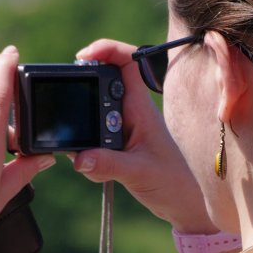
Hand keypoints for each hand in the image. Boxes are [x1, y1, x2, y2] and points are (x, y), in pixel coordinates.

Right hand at [72, 39, 216, 233]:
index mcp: (139, 108)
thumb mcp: (139, 173)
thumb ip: (109, 165)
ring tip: (80, 148)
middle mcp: (130, 112)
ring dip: (81, 127)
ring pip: (91, 110)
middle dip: (81, 91)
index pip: (127, 62)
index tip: (82, 56)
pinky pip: (90, 134)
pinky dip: (83, 148)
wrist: (183, 203)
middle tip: (68, 107)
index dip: (106, 49)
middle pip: (100, 81)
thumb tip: (80, 158)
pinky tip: (89, 166)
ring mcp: (121, 127)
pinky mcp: (116, 144)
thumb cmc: (171, 183)